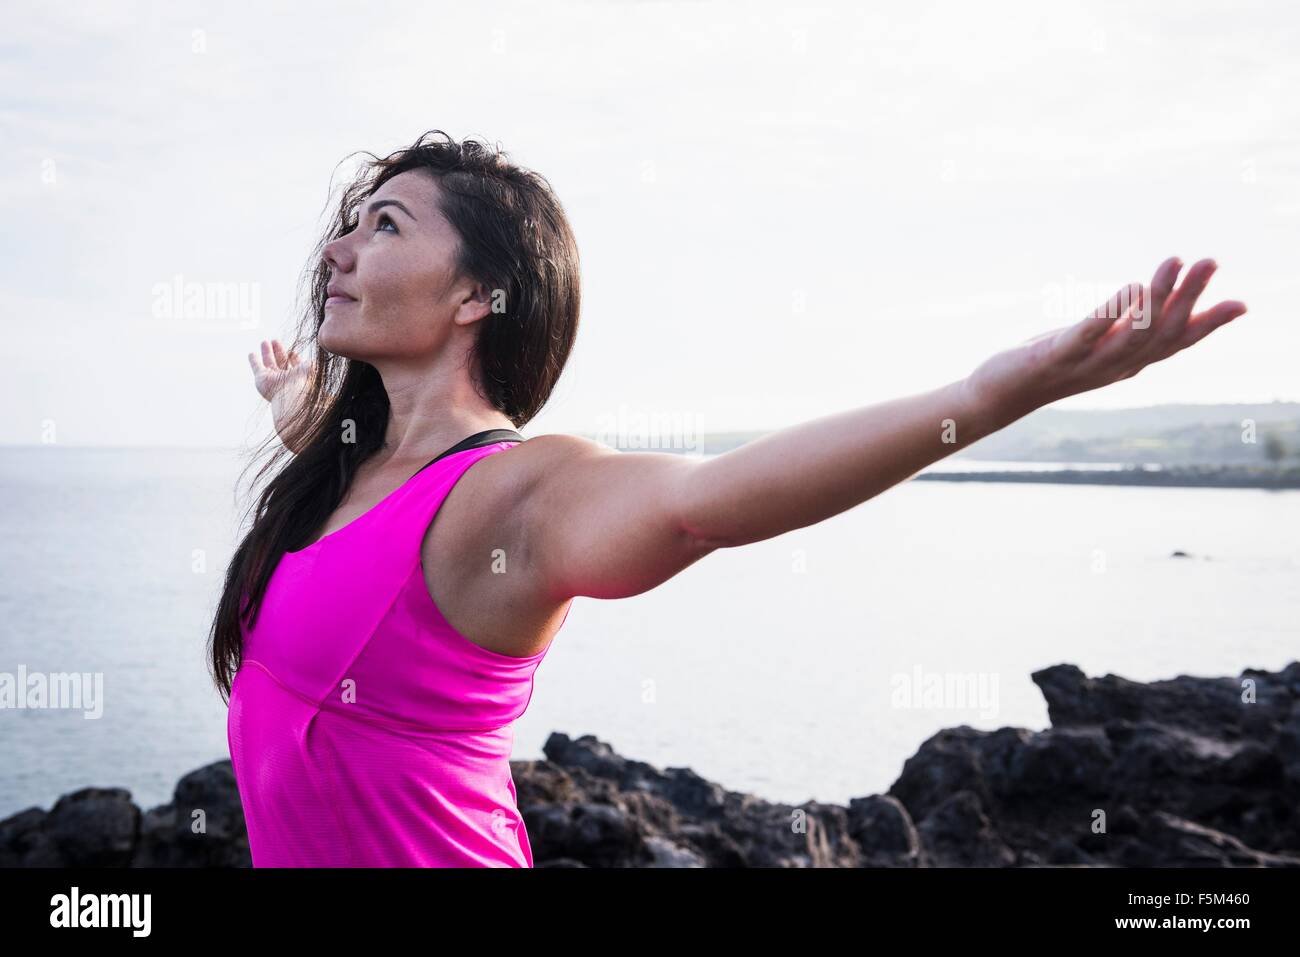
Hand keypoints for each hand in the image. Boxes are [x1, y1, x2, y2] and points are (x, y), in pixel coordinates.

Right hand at [247, 339, 311, 402]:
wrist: (291, 395)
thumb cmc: (303, 383)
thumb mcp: (311, 370)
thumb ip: (311, 365)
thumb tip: (313, 362)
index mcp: (298, 376)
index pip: (294, 364)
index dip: (293, 357)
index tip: (291, 351)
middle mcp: (284, 378)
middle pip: (280, 362)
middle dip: (278, 351)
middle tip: (275, 340)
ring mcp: (272, 378)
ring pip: (268, 362)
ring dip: (267, 352)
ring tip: (264, 342)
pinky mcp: (261, 378)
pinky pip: (256, 367)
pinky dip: (253, 361)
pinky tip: (252, 354)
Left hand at [964, 256, 1247, 420]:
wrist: (997, 396)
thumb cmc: (1048, 364)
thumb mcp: (1093, 345)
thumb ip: (1125, 326)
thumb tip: (1154, 296)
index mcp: (1126, 363)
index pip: (1175, 344)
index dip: (1208, 325)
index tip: (1241, 304)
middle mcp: (1113, 367)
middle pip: (1162, 333)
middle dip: (1190, 297)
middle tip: (1211, 261)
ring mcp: (1086, 364)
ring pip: (1133, 334)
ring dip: (1157, 298)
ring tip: (1174, 262)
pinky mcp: (1055, 357)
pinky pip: (1088, 333)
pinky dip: (1112, 311)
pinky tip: (1128, 287)